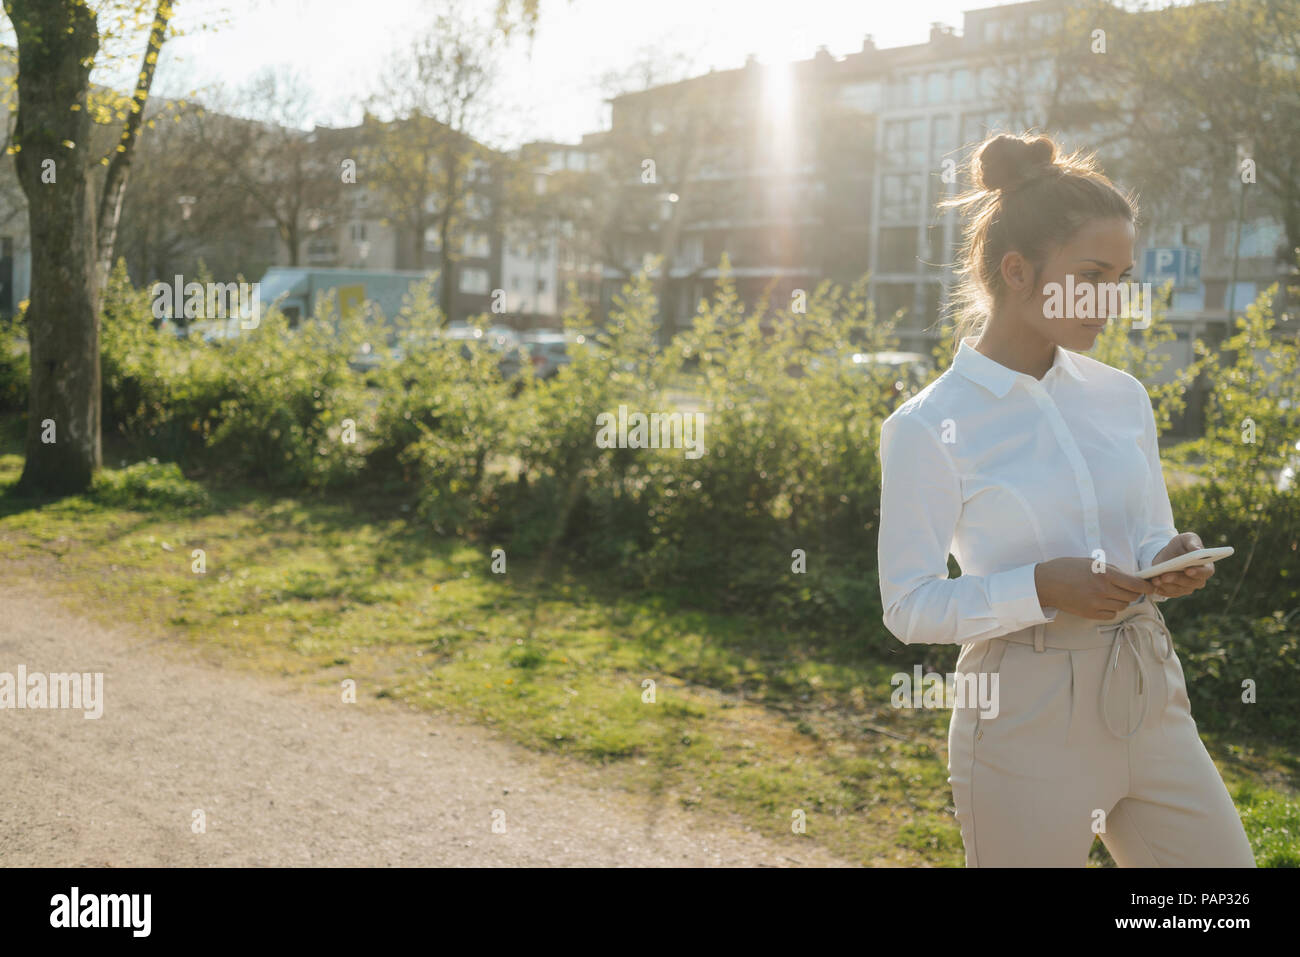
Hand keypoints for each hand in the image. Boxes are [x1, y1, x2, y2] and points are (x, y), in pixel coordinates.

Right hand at [1034, 557, 1156, 619]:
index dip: (1146, 586)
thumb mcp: (1091, 562)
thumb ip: (1111, 570)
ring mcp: (1096, 604)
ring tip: (1109, 594)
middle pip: (1131, 597)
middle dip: (1132, 592)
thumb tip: (1129, 578)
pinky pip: (1111, 615)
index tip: (1150, 587)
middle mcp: (1103, 590)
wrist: (1045, 583)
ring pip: (1122, 606)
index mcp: (1104, 574)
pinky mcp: (1090, 614)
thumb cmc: (1066, 569)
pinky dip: (1110, 610)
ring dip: (1120, 601)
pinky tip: (1101, 602)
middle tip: (1125, 588)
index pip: (1135, 584)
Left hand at [1148, 532, 1214, 597]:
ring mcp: (1188, 587)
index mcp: (1206, 566)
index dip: (1198, 572)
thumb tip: (1198, 550)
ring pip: (1178, 589)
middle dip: (1177, 579)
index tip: (1188, 570)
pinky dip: (1161, 589)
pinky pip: (1169, 593)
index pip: (1206, 572)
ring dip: (1166, 585)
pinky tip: (1153, 584)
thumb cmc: (1180, 545)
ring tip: (1156, 579)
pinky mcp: (1176, 591)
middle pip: (1190, 583)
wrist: (1167, 554)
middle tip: (1165, 576)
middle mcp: (1199, 580)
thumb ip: (1193, 542)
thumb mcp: (1186, 539)